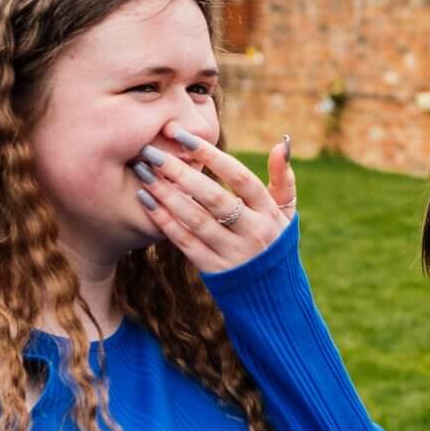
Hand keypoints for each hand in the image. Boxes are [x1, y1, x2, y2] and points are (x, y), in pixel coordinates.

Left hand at [137, 125, 295, 272]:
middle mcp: (252, 232)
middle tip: (152, 152)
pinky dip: (164, 221)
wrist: (272, 294)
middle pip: (214, 198)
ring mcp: (233, 252)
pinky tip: (146, 201)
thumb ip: (283, 177)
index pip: (240, 178)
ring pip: (195, 220)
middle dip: (181, 172)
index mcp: (269, 212)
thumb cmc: (274, 241)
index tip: (183, 136)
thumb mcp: (286, 211)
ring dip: (167, 195)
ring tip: (143, 173)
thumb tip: (282, 142)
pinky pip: (185, 242)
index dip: (212, 156)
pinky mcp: (214, 269)